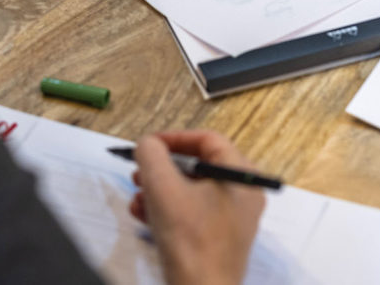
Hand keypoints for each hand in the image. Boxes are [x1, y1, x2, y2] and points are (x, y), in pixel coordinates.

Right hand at [129, 130, 265, 284]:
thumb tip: (148, 144)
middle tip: (139, 170)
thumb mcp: (164, 188)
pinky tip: (142, 214)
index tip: (149, 144)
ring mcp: (233, 218)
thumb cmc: (191, 242)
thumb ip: (152, 156)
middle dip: (163, 167)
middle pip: (198, 166)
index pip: (208, 140)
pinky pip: (192, 213)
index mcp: (241, 176)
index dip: (174, 138)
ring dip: (159, 189)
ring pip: (192, 191)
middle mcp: (243, 194)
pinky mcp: (219, 239)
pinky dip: (168, 210)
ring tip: (137, 195)